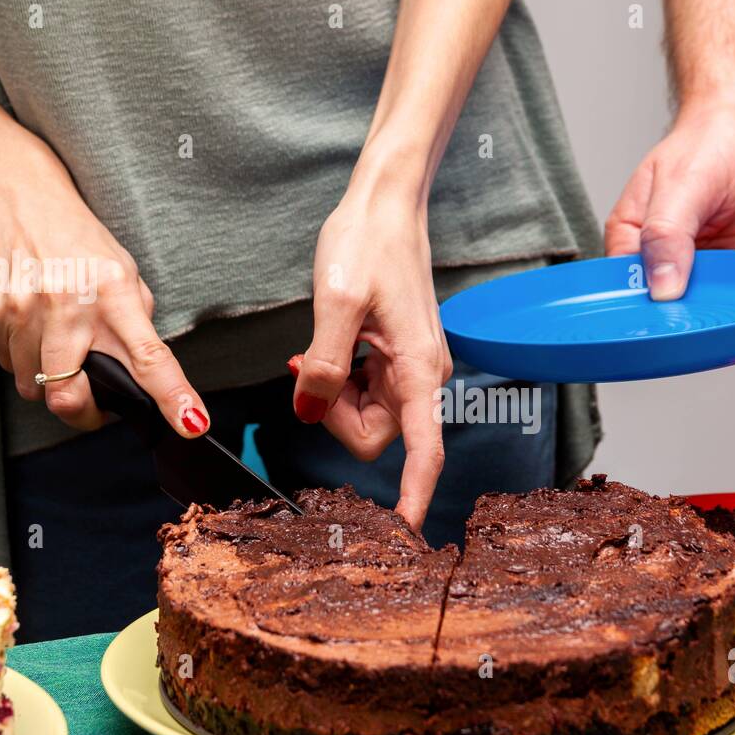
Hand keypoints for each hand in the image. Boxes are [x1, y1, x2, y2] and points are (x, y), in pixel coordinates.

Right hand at [0, 150, 207, 436]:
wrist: (15, 197)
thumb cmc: (80, 242)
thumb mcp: (124, 274)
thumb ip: (136, 325)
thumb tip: (147, 379)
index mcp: (115, 295)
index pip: (150, 357)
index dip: (173, 397)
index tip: (192, 424)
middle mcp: (68, 306)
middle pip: (69, 396)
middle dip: (84, 414)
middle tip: (94, 405)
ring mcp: (23, 311)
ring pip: (34, 388)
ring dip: (50, 381)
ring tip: (58, 344)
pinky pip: (8, 365)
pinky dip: (24, 359)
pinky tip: (32, 327)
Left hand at [291, 176, 451, 531]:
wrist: (386, 203)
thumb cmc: (369, 242)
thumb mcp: (338, 303)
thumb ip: (325, 366)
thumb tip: (311, 412)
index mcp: (419, 368)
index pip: (424, 449)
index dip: (415, 493)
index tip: (405, 531)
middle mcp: (423, 375)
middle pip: (379, 436)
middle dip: (336, 417)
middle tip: (309, 370)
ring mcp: (411, 367)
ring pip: (368, 416)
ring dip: (335, 397)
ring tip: (317, 350)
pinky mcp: (398, 356)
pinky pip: (367, 392)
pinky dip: (340, 380)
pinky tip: (329, 347)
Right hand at [605, 100, 734, 300]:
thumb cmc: (707, 142)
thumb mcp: (682, 185)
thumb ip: (666, 235)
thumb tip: (661, 287)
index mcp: (635, 243)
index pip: (636, 294)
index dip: (664, 305)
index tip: (696, 293)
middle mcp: (670, 259)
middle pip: (691, 303)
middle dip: (729, 280)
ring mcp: (710, 263)